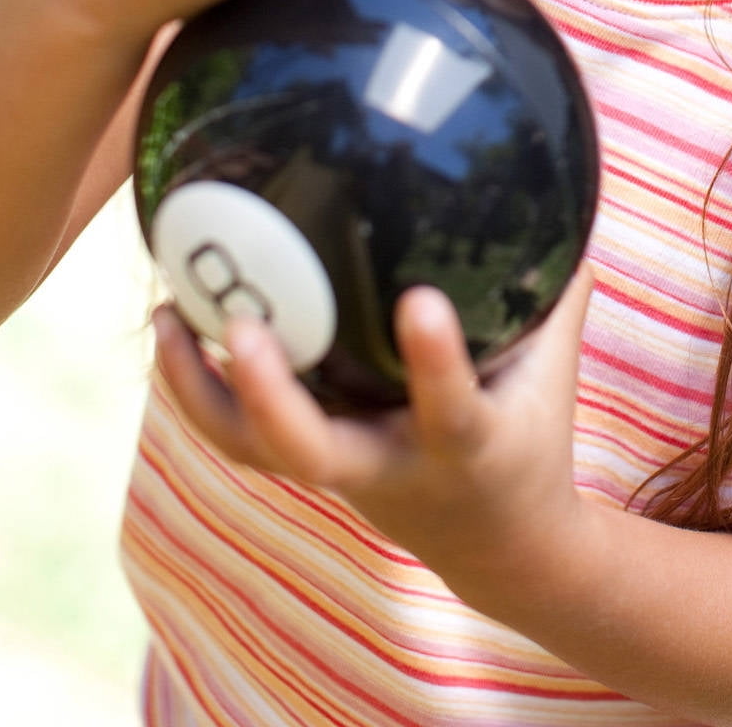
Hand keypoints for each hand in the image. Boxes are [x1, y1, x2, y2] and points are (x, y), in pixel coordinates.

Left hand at [152, 264, 598, 598]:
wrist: (503, 548)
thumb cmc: (534, 437)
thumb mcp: (557, 372)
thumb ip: (557, 291)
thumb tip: (564, 185)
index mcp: (466, 447)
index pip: (451, 408)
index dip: (435, 361)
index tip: (420, 301)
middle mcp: (390, 466)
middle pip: (312, 452)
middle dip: (271, 394)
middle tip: (239, 325)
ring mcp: (340, 472)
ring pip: (254, 451)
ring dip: (201, 391)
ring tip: (167, 314)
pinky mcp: (309, 466)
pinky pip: (238, 437)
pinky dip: (197, 388)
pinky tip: (172, 327)